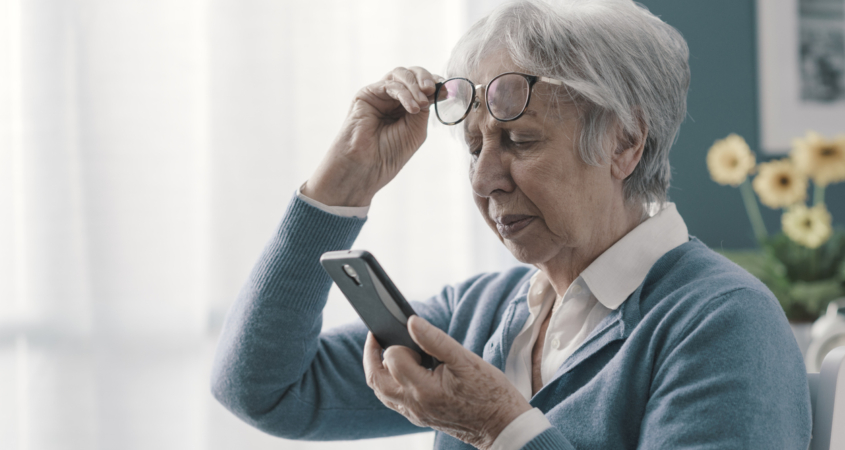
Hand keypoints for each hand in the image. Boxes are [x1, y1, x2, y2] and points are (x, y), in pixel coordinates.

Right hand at [302, 67, 440, 206]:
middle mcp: (392, 98)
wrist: (366, 167)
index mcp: (405, 107)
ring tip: (422, 104)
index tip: (447, 89)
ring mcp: (379, 95)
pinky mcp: (366, 94)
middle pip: (412, 74)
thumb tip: (436, 89)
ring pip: (400, 75)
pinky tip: (413, 108)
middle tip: (433, 90)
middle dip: (426, 79)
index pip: (421, 86)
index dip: (435, 83)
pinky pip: (389, 85)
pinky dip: (404, 94)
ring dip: (415, 85)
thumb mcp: (416, 129)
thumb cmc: (389, 154)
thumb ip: (424, 108)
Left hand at [363, 316, 532, 448]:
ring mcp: (415, 414)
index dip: (398, 342)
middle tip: (376, 336)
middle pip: (376, 380)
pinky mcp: (419, 418)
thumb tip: (411, 322)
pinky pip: (394, 401)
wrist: (502, 426)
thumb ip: (435, 340)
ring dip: (378, 371)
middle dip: (371, 355)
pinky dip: (389, 384)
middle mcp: (414, 405)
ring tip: (385, 349)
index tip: (408, 330)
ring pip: (382, 393)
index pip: (392, 359)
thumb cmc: (489, 391)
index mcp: (424, 389)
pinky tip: (401, 370)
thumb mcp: (465, 360)